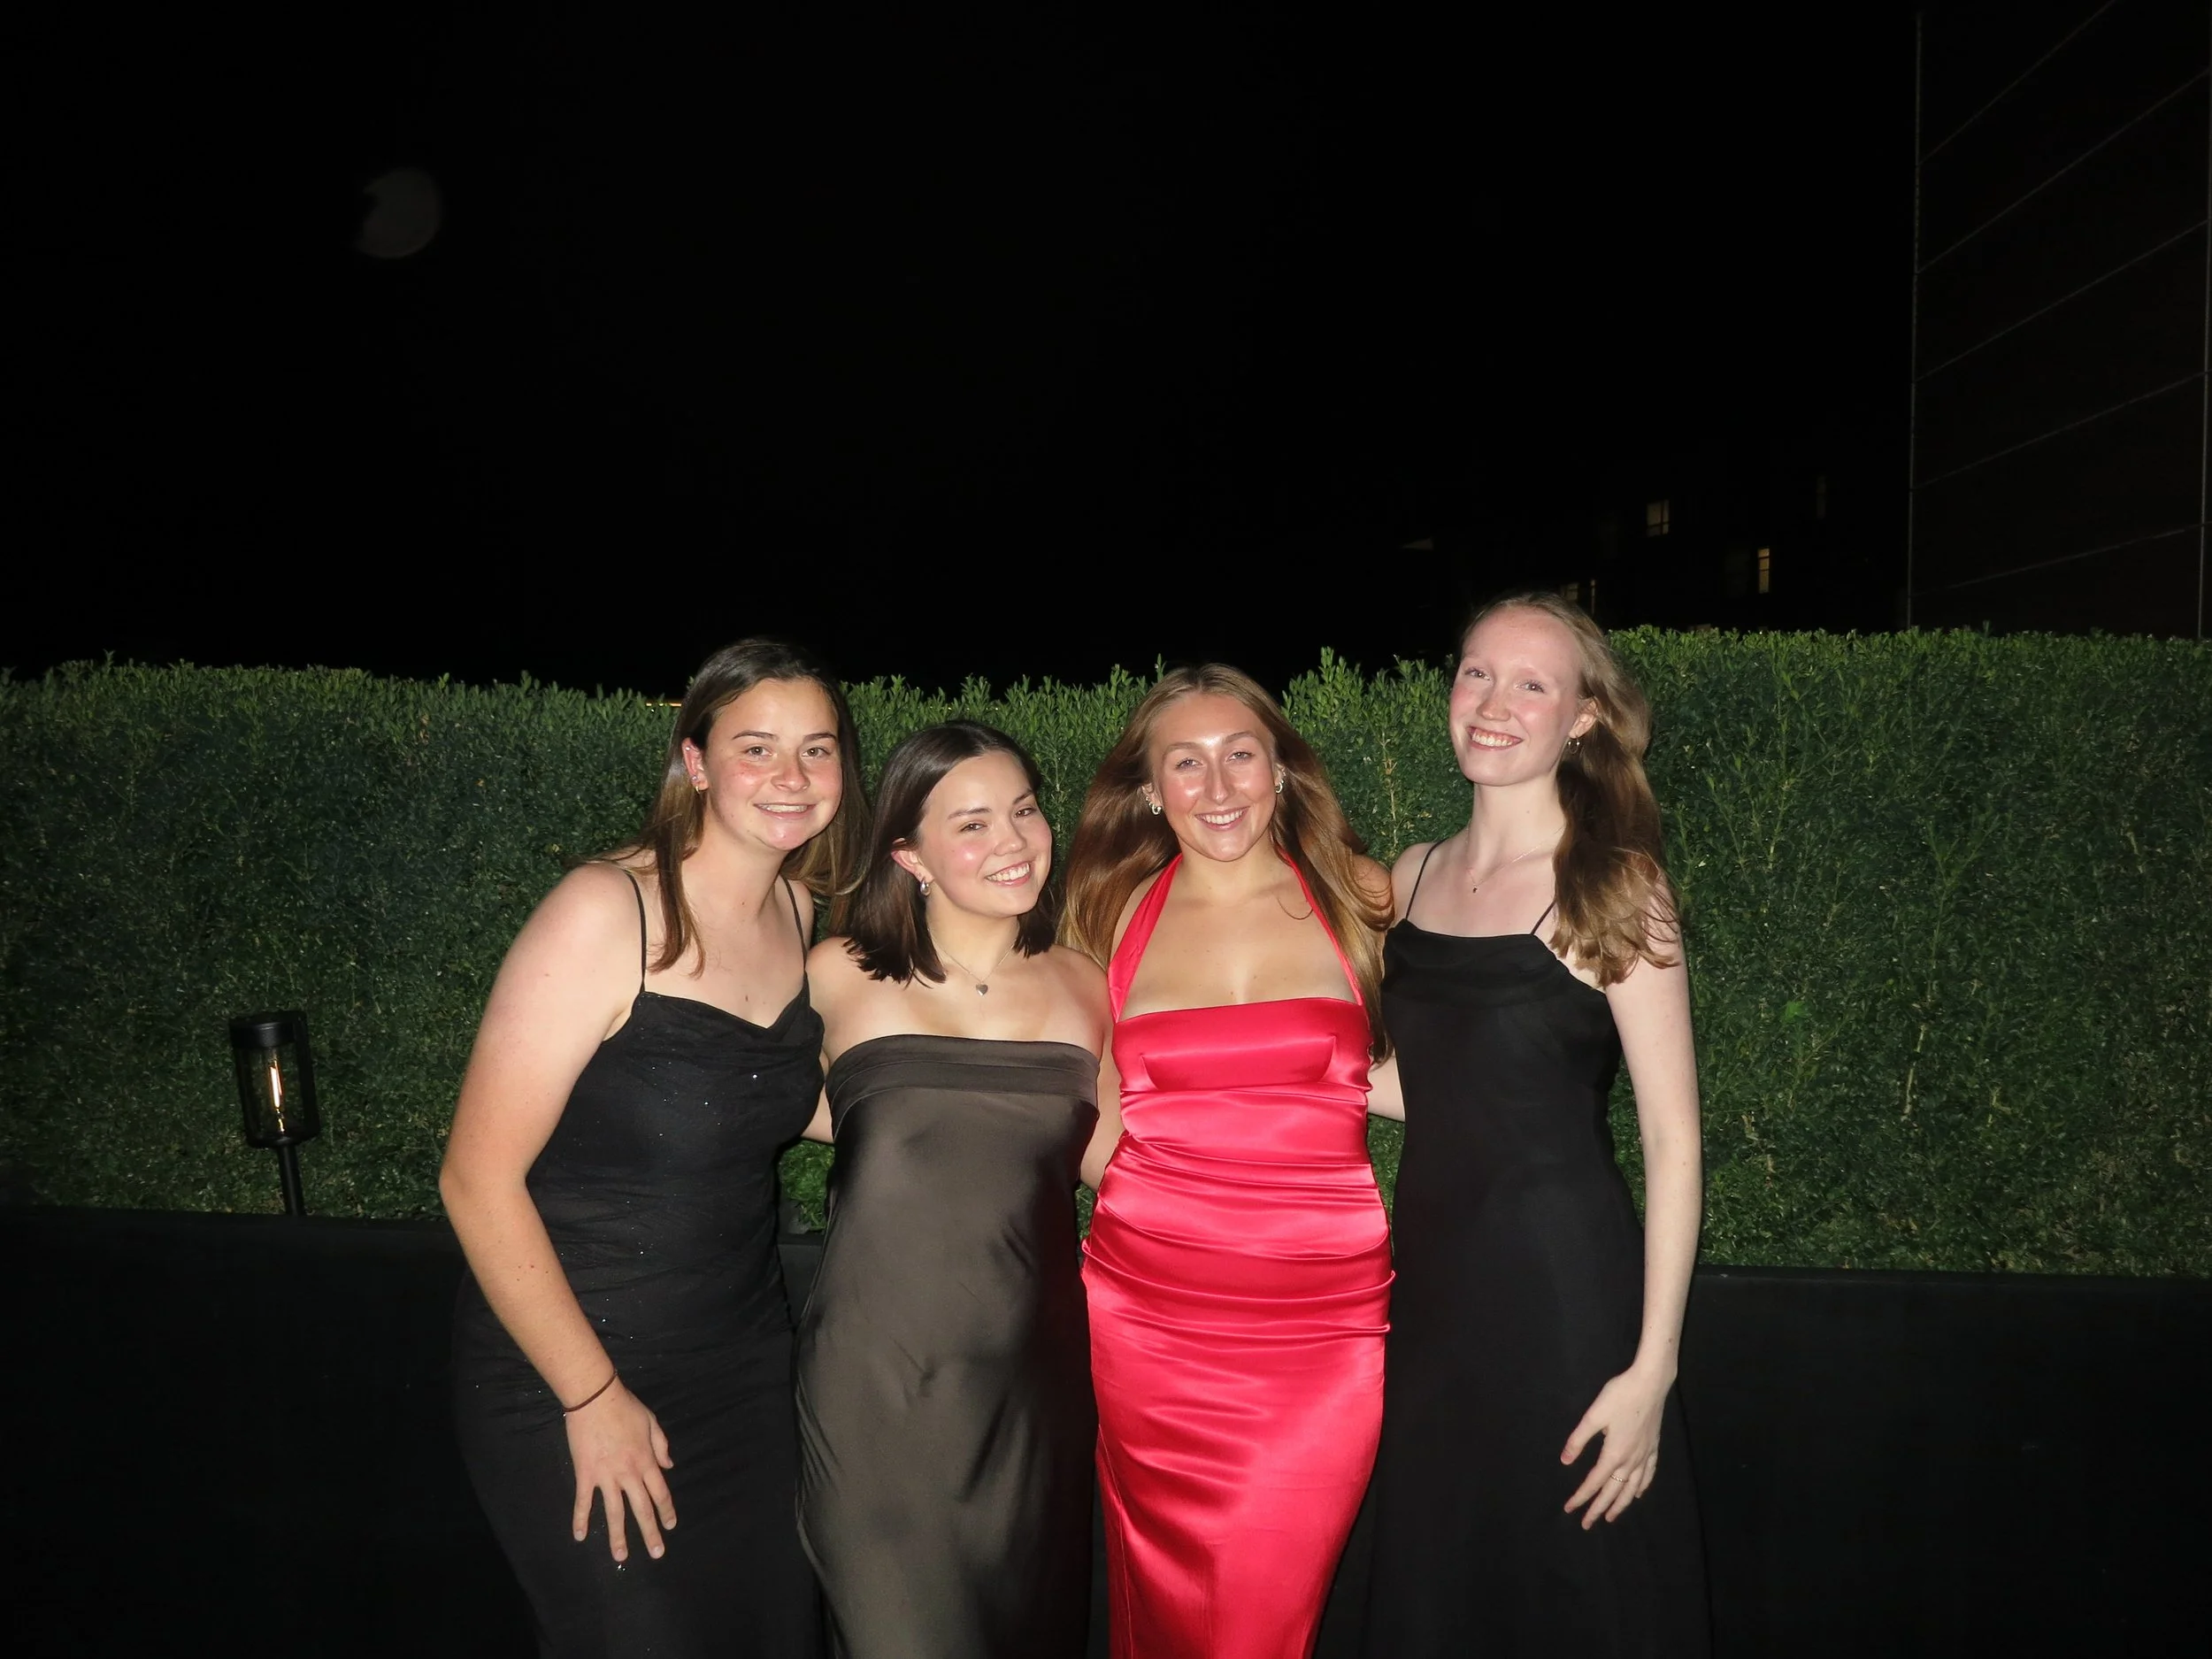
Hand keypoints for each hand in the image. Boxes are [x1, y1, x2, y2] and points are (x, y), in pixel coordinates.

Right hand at [564, 1378, 676, 1562]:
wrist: (596, 1398)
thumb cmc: (625, 1407)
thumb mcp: (651, 1422)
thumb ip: (661, 1446)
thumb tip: (669, 1466)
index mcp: (646, 1461)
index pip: (660, 1492)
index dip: (666, 1511)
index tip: (670, 1526)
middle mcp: (629, 1473)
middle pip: (642, 1508)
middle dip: (650, 1532)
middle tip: (657, 1553)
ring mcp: (606, 1476)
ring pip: (615, 1511)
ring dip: (618, 1536)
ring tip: (621, 1556)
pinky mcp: (585, 1474)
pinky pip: (584, 1501)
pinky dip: (581, 1519)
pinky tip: (580, 1536)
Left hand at [1560, 1362, 1670, 1529]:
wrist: (1650, 1383)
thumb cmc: (1619, 1396)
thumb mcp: (1593, 1416)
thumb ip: (1578, 1440)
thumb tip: (1565, 1461)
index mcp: (1613, 1454)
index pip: (1594, 1482)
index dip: (1581, 1497)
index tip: (1569, 1509)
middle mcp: (1631, 1460)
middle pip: (1613, 1491)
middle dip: (1598, 1509)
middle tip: (1587, 1524)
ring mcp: (1645, 1455)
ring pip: (1632, 1488)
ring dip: (1620, 1504)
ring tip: (1611, 1517)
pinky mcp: (1654, 1447)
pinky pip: (1648, 1475)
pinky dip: (1642, 1487)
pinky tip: (1638, 1494)